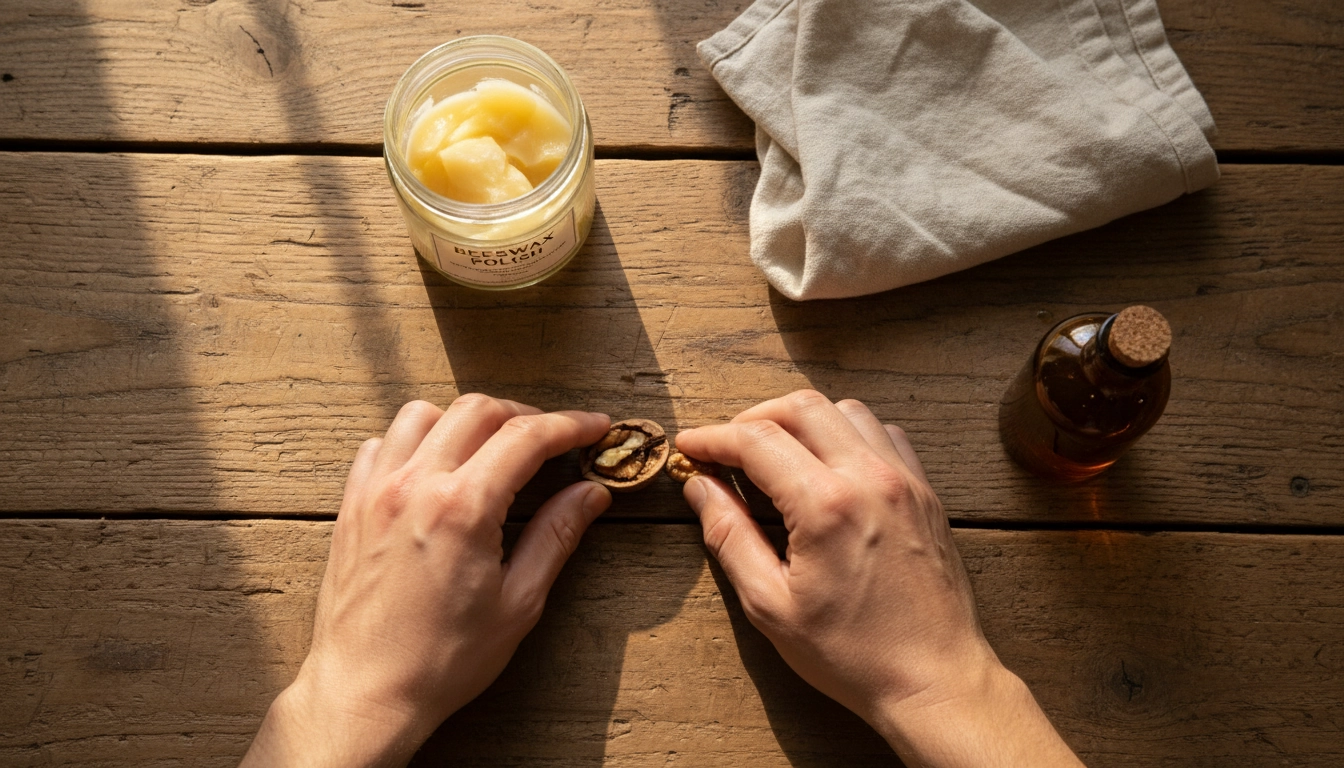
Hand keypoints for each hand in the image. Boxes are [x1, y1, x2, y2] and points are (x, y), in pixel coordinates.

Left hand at [242, 395, 611, 767]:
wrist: (365, 694)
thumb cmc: (441, 661)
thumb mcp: (518, 603)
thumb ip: (556, 536)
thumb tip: (590, 494)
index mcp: (462, 509)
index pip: (527, 437)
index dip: (571, 425)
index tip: (595, 427)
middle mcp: (414, 486)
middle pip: (477, 410)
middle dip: (524, 415)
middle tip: (552, 438)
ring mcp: (376, 492)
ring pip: (423, 413)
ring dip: (465, 419)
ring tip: (492, 446)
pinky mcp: (351, 506)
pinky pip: (380, 444)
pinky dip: (414, 440)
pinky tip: (435, 466)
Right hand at [676, 391, 1082, 767]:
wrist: (935, 680)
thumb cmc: (853, 655)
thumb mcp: (771, 605)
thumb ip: (730, 537)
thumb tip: (701, 488)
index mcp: (826, 506)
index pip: (756, 440)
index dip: (713, 437)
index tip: (690, 446)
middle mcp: (869, 478)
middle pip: (801, 407)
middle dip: (753, 418)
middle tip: (727, 449)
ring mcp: (904, 480)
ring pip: (845, 411)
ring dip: (802, 421)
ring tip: (776, 456)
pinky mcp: (925, 492)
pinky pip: (882, 434)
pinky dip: (846, 435)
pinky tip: (828, 467)